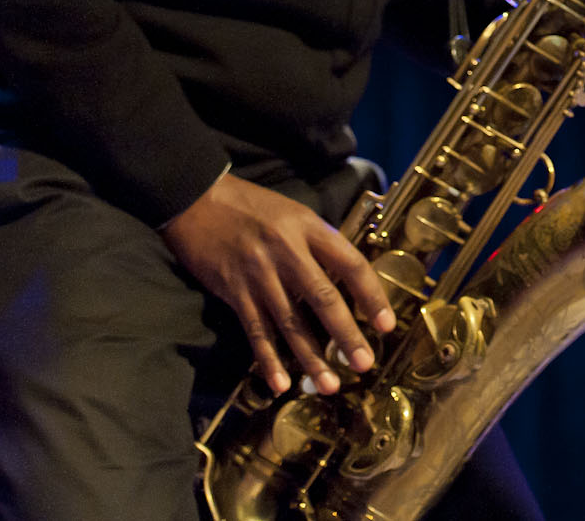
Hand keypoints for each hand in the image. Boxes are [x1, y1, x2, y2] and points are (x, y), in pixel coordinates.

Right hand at [160, 171, 394, 396]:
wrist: (197, 200)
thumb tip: (348, 278)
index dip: (372, 296)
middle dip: (346, 335)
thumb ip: (320, 244)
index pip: (351, 265)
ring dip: (310, 357)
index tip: (387, 324)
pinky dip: (268, 360)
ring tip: (329, 384)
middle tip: (364, 364)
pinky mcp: (233, 292)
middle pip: (323, 298)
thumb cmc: (254, 207)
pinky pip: (255, 331)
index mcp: (310, 230)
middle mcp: (287, 253)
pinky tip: (281, 383)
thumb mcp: (296, 214)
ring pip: (290, 323)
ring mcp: (259, 275)